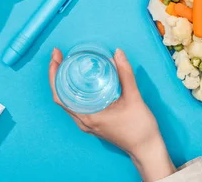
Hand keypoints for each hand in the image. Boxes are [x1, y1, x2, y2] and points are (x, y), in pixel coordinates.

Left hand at [49, 48, 175, 181]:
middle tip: (59, 55)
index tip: (56, 55)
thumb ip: (125, 74)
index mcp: (88, 116)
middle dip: (56, 74)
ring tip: (66, 64)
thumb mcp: (134, 98)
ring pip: (67, 101)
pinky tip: (79, 81)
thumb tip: (117, 53)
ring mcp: (87, 124)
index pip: (60, 95)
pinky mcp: (93, 123)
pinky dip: (73, 91)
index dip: (54, 74)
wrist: (146, 149)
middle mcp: (83, 121)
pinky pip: (76, 105)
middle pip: (60, 97)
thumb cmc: (140, 127)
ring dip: (63, 83)